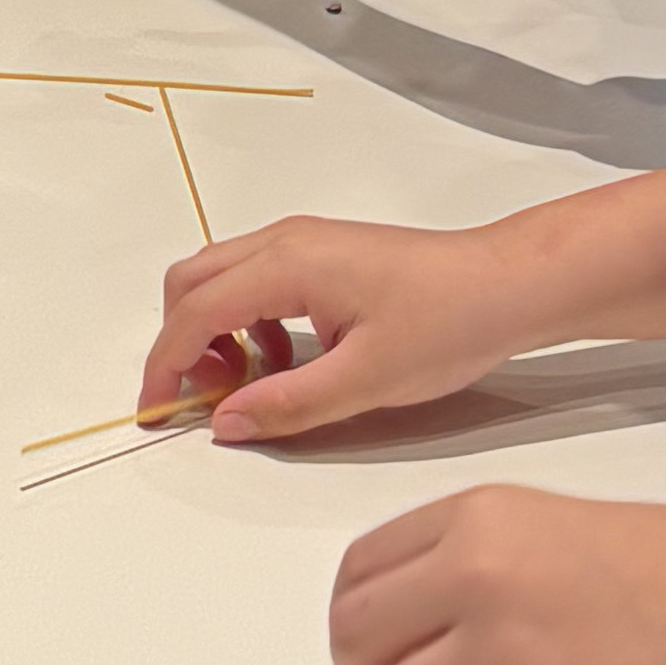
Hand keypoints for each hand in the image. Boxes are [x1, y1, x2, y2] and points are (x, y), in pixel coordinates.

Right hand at [140, 210, 544, 441]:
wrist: (508, 285)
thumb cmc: (448, 322)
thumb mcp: (365, 380)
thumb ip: (287, 404)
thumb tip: (224, 422)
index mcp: (288, 264)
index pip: (195, 311)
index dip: (166, 364)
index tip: (157, 409)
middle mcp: (286, 242)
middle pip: (192, 282)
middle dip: (180, 341)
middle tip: (200, 398)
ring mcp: (305, 243)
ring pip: (222, 278)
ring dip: (215, 331)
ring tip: (248, 384)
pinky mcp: (324, 255)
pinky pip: (257, 282)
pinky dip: (248, 322)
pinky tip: (285, 362)